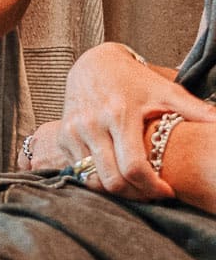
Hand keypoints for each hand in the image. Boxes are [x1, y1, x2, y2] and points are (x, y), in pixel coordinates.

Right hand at [29, 42, 215, 198]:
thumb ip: (196, 109)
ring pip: (92, 180)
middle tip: (153, 194)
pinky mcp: (62, 137)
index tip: (168, 192)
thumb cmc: (134, 80)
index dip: (153, 187)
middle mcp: (91, 125)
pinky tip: (116, 174)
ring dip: (116, 191)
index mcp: (119, 115)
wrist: (93, 65)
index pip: (134, 167)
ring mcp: (73, 132)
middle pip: (112, 180)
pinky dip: (98, 179)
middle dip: (136, 195)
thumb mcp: (166, 91)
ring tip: (136, 188)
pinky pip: (79, 171)